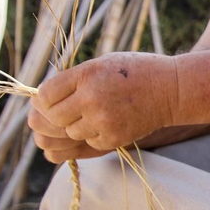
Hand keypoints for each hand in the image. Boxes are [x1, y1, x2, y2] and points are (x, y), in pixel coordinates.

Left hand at [29, 52, 179, 158]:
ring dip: (70, 129)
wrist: (171, 89)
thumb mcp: (100, 64)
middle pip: (51, 119)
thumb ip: (72, 81)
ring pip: (67, 135)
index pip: (44, 96)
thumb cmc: (133, 73)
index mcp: (87, 75)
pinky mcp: (114, 139)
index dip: (41, 101)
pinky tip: (101, 125)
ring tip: (83, 118)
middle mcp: (92, 99)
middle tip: (56, 115)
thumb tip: (38, 104)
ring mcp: (104, 121)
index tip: (46, 101)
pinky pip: (86, 144)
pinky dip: (88, 138)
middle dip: (49, 119)